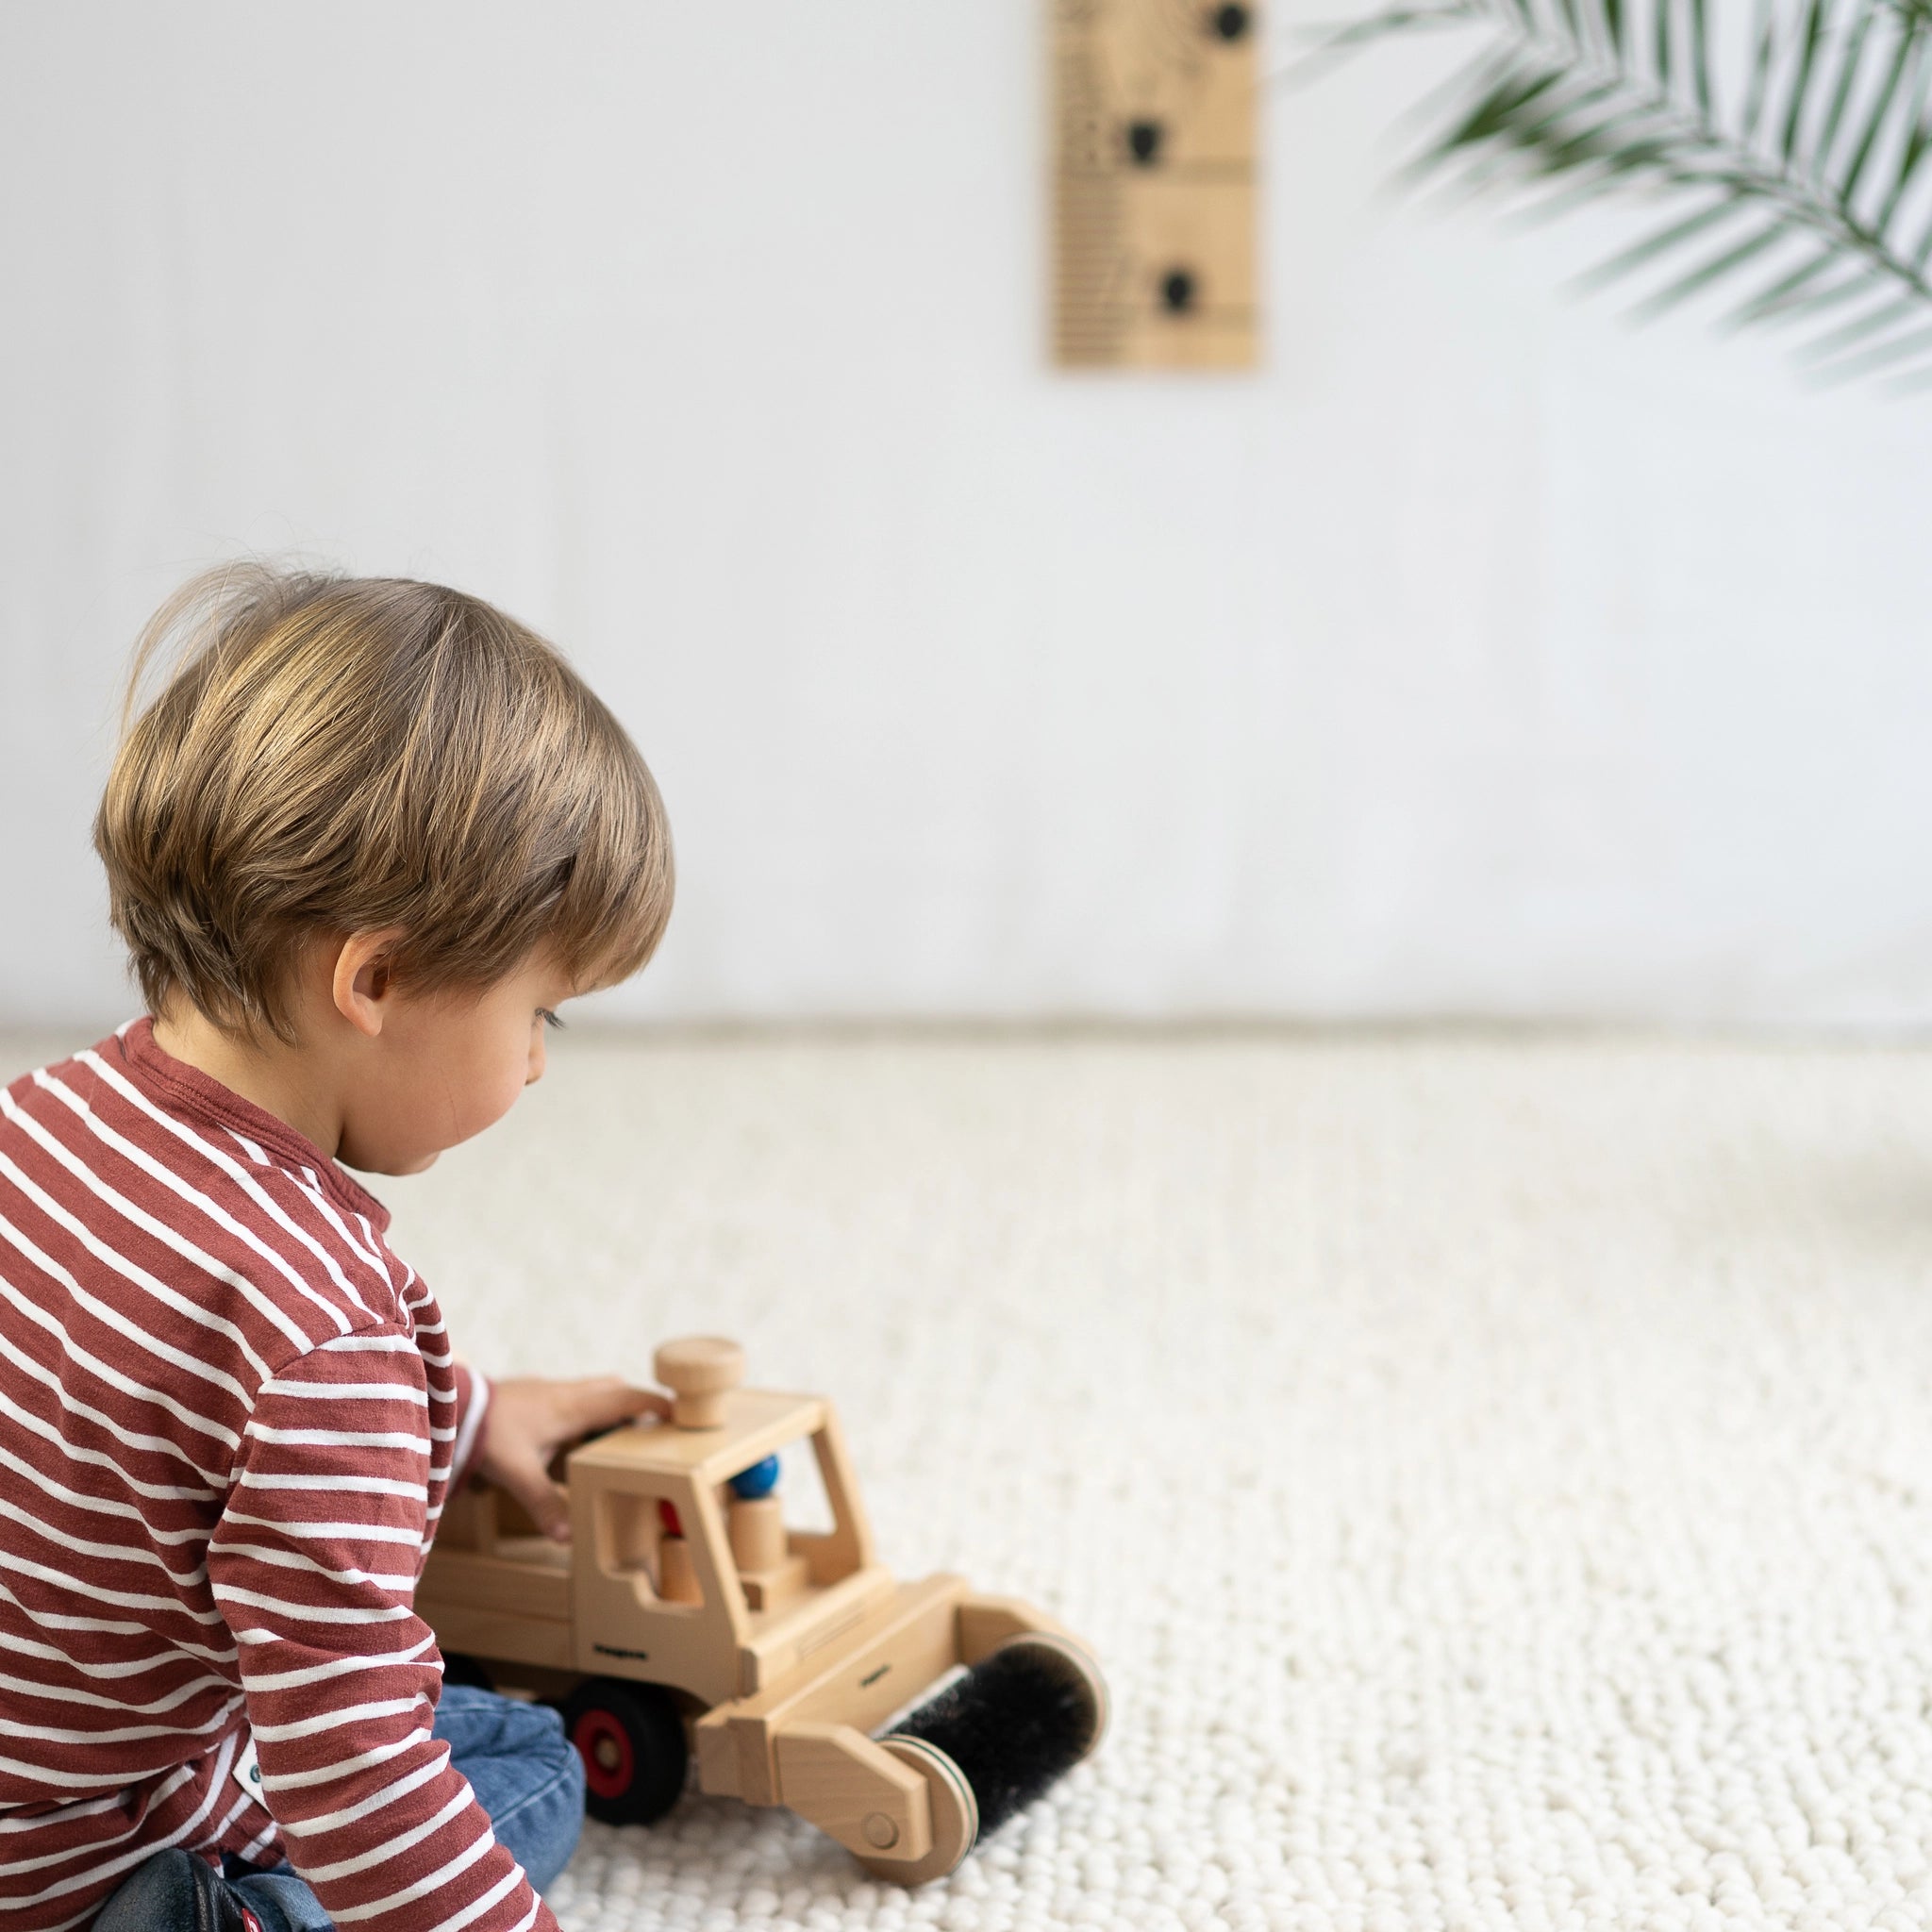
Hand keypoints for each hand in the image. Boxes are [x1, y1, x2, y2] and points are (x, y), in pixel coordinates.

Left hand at [474, 1376, 667, 1541]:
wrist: (455, 1406)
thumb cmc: (489, 1433)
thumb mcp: (518, 1472)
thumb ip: (544, 1503)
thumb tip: (566, 1538)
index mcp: (574, 1408)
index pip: (627, 1399)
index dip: (657, 1406)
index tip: (683, 1414)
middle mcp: (569, 1394)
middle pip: (616, 1390)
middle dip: (639, 1406)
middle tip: (655, 1431)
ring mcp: (553, 1391)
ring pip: (597, 1391)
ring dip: (614, 1409)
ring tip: (622, 1439)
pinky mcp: (539, 1395)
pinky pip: (578, 1398)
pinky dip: (591, 1413)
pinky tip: (580, 1438)